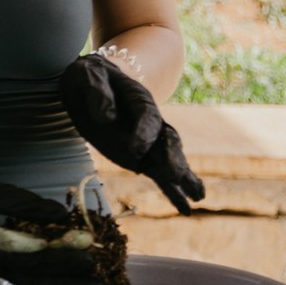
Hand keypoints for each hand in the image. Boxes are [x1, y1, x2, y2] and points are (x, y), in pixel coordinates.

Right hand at [0, 156, 103, 284]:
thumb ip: (24, 205)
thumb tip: (61, 216)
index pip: (26, 261)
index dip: (58, 261)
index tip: (87, 259)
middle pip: (30, 278)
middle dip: (66, 283)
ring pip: (27, 275)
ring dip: (58, 279)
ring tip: (89, 282)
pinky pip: (20, 265)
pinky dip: (43, 267)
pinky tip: (64, 265)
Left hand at [59, 53, 202, 213]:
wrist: (91, 83)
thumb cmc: (90, 76)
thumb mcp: (87, 75)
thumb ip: (97, 92)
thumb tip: (105, 117)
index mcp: (140, 100)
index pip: (146, 117)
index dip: (143, 134)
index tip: (135, 150)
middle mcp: (150, 123)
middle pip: (167, 140)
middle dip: (173, 158)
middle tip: (176, 175)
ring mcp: (148, 142)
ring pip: (170, 160)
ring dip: (182, 177)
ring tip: (198, 196)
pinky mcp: (140, 157)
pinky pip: (159, 175)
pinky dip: (173, 191)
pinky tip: (186, 209)